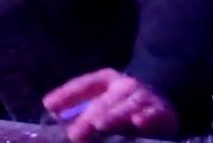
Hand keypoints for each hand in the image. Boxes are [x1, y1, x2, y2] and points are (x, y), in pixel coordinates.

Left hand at [43, 69, 176, 141]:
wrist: (162, 98)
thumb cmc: (121, 101)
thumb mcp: (101, 96)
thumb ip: (77, 101)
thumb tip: (50, 107)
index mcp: (107, 78)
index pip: (84, 84)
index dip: (67, 94)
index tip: (48, 105)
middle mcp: (126, 85)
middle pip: (104, 100)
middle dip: (89, 117)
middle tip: (75, 133)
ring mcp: (144, 97)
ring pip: (127, 106)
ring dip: (113, 116)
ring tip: (100, 125)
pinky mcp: (163, 113)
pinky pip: (154, 115)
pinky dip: (147, 118)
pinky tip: (139, 122)